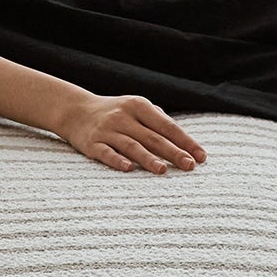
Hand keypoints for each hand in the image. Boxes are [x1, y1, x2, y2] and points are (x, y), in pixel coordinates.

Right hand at [56, 92, 207, 174]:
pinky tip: (128, 168)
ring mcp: (107, 130)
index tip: (201, 156)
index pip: (167, 125)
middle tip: (189, 166)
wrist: (75, 111)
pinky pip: (106, 152)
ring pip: (131, 146)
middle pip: (152, 137)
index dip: (185, 141)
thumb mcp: (136, 108)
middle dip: (173, 152)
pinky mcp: (91, 143)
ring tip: (163, 170)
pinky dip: (117, 160)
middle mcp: (123, 117)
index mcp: (138, 106)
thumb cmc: (115, 113)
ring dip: (148, 158)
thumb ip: (158, 120)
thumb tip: (185, 142)